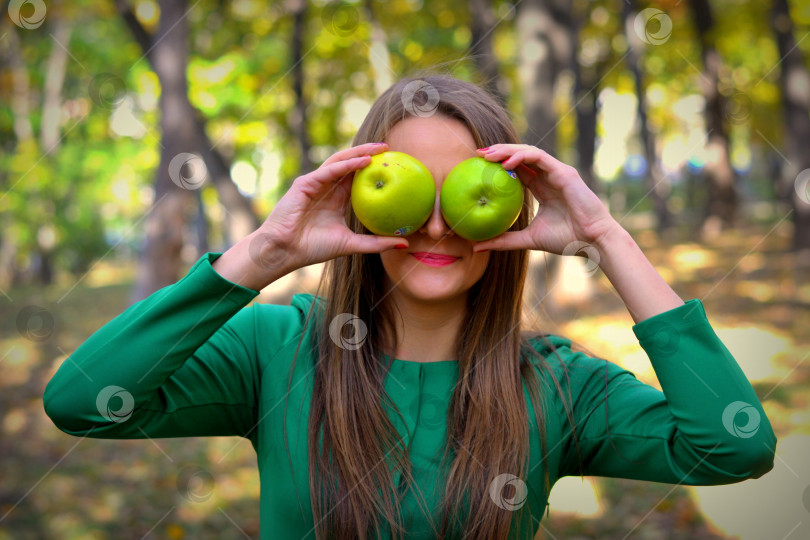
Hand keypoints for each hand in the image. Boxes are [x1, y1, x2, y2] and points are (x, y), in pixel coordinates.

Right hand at [257, 142, 407, 269]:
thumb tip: (404, 242)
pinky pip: (329, 171)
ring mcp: (315, 183)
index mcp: (337, 198)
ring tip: (380, 148)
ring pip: (340, 161)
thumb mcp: (351, 244)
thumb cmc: (313, 248)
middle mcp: (327, 187)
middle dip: (369, 153)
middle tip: (390, 148)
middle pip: (350, 163)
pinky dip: (346, 164)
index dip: (374, 168)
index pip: (357, 177)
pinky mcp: (305, 184)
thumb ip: (376, 243)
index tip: (394, 164)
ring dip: (360, 152)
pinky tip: (363, 161)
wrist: (285, 252)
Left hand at [472, 144, 618, 254]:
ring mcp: (557, 172)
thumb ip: (504, 240)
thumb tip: (477, 247)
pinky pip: (539, 157)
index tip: (477, 166)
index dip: (498, 165)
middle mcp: (548, 176)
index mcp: (542, 188)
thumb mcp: (528, 239)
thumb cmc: (566, 240)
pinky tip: (506, 163)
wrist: (592, 241)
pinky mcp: (564, 172)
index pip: (517, 169)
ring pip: (528, 152)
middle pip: (520, 156)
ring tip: (488, 154)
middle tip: (477, 154)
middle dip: (498, 151)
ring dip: (507, 150)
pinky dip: (521, 157)